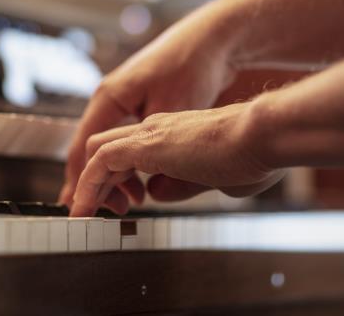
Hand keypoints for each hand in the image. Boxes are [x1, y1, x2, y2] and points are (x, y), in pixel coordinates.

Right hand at [58, 0, 240, 211]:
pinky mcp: (141, 104)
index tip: (79, 210)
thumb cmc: (191, 67)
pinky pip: (125, 141)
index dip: (81, 183)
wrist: (213, 39)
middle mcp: (110, 100)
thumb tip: (153, 194)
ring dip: (116, 176)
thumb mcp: (173, 114)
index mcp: (109, 99)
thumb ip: (158, 153)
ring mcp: (125, 102)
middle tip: (106, 212)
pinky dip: (129, 163)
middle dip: (96, 184)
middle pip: (91, 150)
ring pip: (109, 147)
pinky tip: (144, 181)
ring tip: (132, 201)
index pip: (83, 150)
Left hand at [69, 104, 285, 216]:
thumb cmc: (254, 156)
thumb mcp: (213, 179)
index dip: (119, 179)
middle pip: (108, 148)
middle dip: (96, 180)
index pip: (133, 153)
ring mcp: (150, 133)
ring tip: (81, 215)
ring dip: (87, 185)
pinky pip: (100, 162)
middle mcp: (157, 128)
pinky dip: (88, 185)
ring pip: (98, 152)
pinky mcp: (145, 144)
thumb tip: (156, 194)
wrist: (263, 135)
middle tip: (91, 210)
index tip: (118, 204)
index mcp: (174, 135)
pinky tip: (85, 209)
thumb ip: (180, 185)